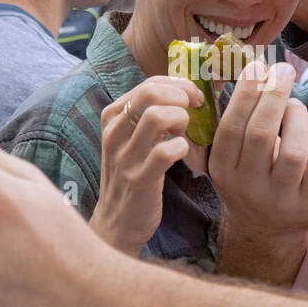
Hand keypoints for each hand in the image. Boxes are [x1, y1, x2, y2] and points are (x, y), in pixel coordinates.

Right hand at [89, 76, 201, 255]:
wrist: (117, 221)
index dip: (178, 85)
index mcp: (112, 118)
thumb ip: (149, 115)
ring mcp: (125, 157)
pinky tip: (182, 153)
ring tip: (183, 133)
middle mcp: (114, 133)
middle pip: (150, 93)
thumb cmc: (133, 174)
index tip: (193, 98)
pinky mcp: (139, 179)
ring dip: (181, 119)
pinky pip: (165, 152)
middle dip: (182, 96)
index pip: (148, 84)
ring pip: (156, 116)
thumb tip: (185, 94)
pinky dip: (182, 147)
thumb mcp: (131, 139)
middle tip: (195, 111)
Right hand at [209, 61, 307, 250]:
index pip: (231, 127)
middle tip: (284, 71)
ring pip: (293, 150)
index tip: (258, 66)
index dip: (245, 93)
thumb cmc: (251, 177)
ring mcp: (280, 201)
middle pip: (261, 134)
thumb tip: (257, 70)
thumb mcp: (233, 157)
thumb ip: (240, 123)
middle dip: (274, 95)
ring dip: (297, 117)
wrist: (265, 230)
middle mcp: (248, 188)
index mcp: (223, 171)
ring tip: (296, 107)